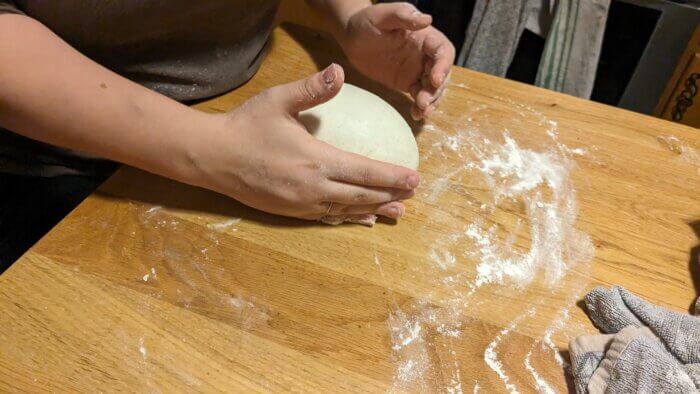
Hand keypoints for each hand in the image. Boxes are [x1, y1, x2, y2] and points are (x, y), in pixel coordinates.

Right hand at [188, 64, 419, 220]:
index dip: (391, 176)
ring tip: (397, 212)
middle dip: (390, 195)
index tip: (415, 178)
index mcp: (316, 160)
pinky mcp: (291, 212)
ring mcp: (302, 203)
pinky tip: (362, 221)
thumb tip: (339, 71)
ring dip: (374, 211)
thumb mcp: (277, 101)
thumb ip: (311, 89)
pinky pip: (328, 217)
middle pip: (361, 195)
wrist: (212, 157)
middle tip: (413, 195)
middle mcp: (314, 187)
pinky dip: (349, 219)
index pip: (364, 172)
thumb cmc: (246, 126)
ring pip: (347, 210)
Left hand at [336, 2, 454, 119]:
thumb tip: (427, 19)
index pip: (443, 51)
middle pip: (441, 74)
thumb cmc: (367, 22)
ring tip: (421, 111)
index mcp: (425, 37)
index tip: (435, 79)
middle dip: (436, 89)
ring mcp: (417, 70)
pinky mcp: (407, 83)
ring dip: (431, 100)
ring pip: (432, 88)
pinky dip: (420, 106)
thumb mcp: (383, 15)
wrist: (352, 37)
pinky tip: (416, 115)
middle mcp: (425, 54)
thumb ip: (403, 15)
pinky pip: (419, 96)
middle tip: (424, 101)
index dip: (443, 66)